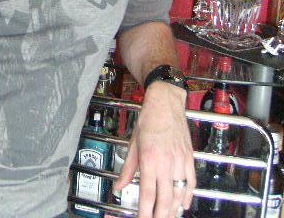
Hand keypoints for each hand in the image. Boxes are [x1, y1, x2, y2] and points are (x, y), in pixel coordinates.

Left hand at [115, 83, 194, 217]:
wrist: (166, 102)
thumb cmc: (148, 119)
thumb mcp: (133, 143)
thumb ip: (127, 168)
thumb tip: (119, 186)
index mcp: (150, 159)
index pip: (148, 194)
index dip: (145, 212)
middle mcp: (166, 163)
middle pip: (165, 199)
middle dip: (161, 215)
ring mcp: (180, 161)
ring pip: (179, 194)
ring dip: (174, 210)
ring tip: (168, 216)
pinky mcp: (189, 158)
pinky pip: (191, 182)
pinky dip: (187, 196)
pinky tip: (183, 204)